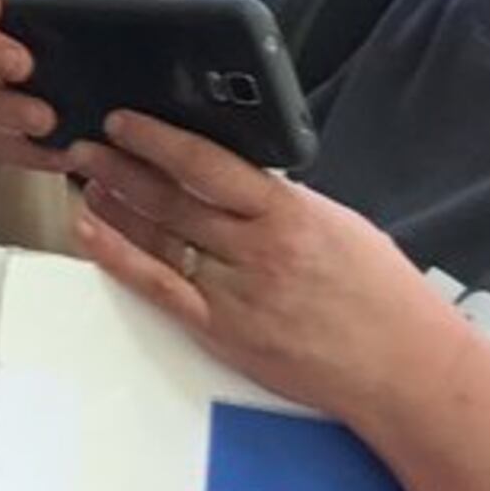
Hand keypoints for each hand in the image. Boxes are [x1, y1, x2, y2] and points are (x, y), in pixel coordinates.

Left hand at [70, 111, 465, 425]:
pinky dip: (119, 258)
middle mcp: (257, 250)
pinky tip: (91, 233)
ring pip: (158, 238)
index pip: (207, 164)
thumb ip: (281, 202)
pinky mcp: (224, 332)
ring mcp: (236, 293)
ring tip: (83, 179)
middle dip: (120, 166)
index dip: (157, 139)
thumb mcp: (336, 224)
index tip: (123, 120)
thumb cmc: (382, 296)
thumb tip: (232, 177)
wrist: (406, 370)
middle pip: (171, 198)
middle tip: (84, 143)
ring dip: (113, 205)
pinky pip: (159, 288)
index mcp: (288, 214)